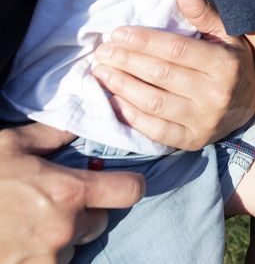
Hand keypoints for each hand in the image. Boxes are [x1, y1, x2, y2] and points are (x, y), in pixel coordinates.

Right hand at [0, 123, 143, 263]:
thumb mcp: (11, 145)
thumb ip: (53, 134)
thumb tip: (82, 118)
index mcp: (66, 192)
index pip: (129, 191)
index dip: (129, 185)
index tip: (120, 182)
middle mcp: (63, 229)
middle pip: (99, 222)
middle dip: (84, 212)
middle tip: (53, 202)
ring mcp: (46, 259)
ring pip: (73, 246)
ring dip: (60, 237)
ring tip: (28, 222)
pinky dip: (40, 255)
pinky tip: (18, 240)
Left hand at [92, 0, 254, 150]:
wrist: (251, 106)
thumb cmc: (234, 62)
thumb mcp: (227, 34)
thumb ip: (202, 12)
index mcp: (224, 64)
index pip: (176, 50)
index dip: (144, 41)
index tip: (118, 33)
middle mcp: (216, 95)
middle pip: (160, 75)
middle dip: (126, 61)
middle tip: (102, 51)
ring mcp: (204, 121)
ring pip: (153, 103)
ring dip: (121, 86)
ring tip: (102, 71)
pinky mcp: (192, 141)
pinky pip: (154, 130)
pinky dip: (130, 115)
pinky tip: (114, 99)